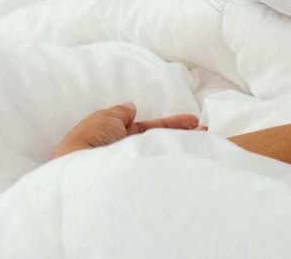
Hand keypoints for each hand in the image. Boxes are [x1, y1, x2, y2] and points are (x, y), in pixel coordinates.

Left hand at [52, 103, 202, 158]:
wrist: (84, 172)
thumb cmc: (90, 141)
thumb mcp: (105, 117)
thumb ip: (120, 112)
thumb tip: (131, 107)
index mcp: (115, 139)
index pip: (147, 130)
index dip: (168, 124)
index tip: (191, 121)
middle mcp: (126, 155)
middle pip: (158, 143)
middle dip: (181, 135)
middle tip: (204, 132)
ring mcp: (134, 169)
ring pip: (162, 155)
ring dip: (183, 146)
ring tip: (206, 142)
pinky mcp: (141, 182)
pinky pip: (162, 167)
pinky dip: (178, 161)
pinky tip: (193, 155)